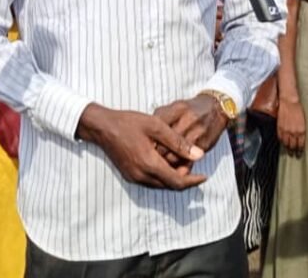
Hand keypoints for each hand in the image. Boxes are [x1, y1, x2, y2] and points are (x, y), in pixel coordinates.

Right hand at [76, 104, 205, 189]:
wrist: (102, 127)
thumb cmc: (129, 123)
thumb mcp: (156, 126)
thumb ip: (178, 142)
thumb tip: (199, 155)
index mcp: (150, 164)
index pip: (178, 181)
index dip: (194, 181)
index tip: (205, 176)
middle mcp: (142, 176)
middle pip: (171, 186)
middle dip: (185, 179)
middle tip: (194, 164)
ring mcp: (135, 177)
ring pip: (161, 185)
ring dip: (174, 178)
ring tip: (183, 163)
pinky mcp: (130, 175)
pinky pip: (152, 182)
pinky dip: (163, 176)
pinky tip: (166, 163)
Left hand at [153, 95, 228, 163]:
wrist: (216, 109)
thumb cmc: (191, 109)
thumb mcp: (175, 106)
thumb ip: (160, 117)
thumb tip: (147, 133)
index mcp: (178, 109)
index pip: (158, 128)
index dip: (149, 139)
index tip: (143, 145)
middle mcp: (188, 121)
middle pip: (166, 144)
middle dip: (155, 154)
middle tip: (148, 159)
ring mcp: (197, 134)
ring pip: (176, 156)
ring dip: (166, 163)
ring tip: (158, 165)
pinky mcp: (204, 146)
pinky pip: (188, 161)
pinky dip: (178, 167)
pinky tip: (173, 167)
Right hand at [277, 99, 306, 156]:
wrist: (290, 102)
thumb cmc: (298, 109)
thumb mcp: (304, 122)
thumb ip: (301, 131)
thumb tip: (301, 137)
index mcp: (301, 131)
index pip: (300, 145)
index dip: (300, 150)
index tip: (299, 154)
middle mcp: (294, 132)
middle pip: (293, 146)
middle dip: (294, 151)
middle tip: (294, 155)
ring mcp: (286, 130)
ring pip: (286, 143)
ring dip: (287, 148)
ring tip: (288, 152)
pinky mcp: (279, 127)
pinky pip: (280, 138)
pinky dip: (281, 142)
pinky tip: (283, 143)